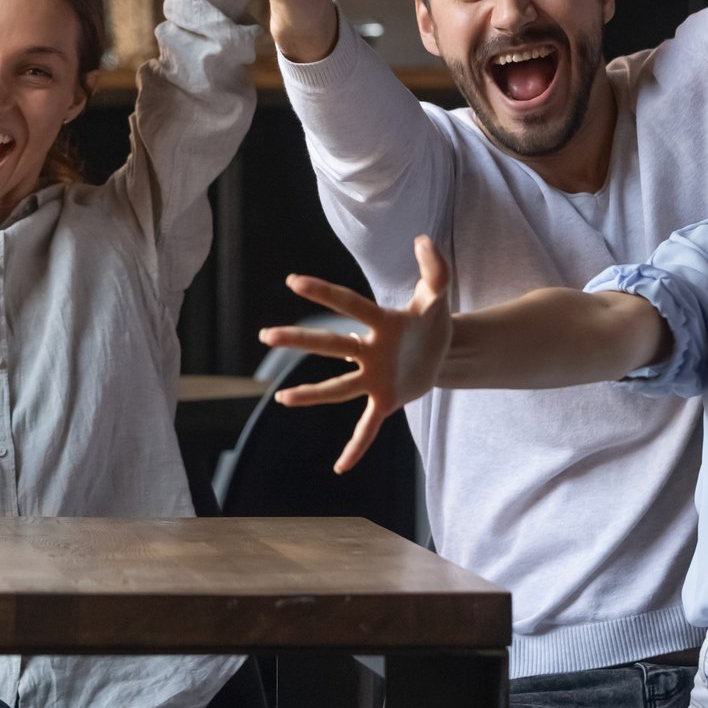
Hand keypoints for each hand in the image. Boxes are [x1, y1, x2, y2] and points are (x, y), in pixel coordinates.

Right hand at [257, 236, 452, 473]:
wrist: (442, 353)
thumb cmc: (431, 320)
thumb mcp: (439, 294)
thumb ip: (435, 268)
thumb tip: (423, 239)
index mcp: (380, 322)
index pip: (350, 305)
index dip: (325, 293)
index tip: (293, 282)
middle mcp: (369, 350)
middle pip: (332, 345)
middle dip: (300, 341)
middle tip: (266, 336)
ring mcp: (374, 377)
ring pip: (339, 387)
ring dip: (312, 394)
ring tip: (282, 400)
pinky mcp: (385, 400)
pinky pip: (368, 427)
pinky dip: (356, 447)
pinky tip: (340, 468)